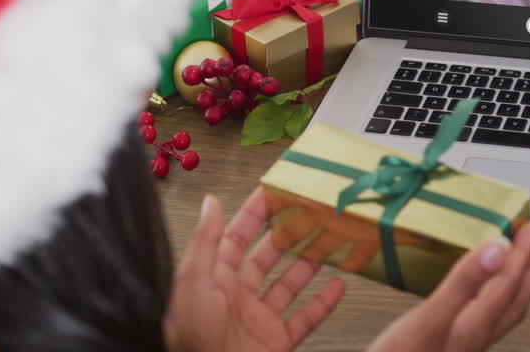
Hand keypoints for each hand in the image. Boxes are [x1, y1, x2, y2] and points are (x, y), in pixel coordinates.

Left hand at [165, 189, 345, 351]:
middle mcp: (237, 296)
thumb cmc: (190, 340)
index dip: (255, 213)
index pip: (236, 237)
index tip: (274, 192)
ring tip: (330, 242)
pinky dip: (324, 303)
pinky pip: (305, 319)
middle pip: (268, 257)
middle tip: (311, 213)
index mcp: (214, 279)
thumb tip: (211, 204)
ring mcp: (258, 319)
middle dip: (289, 234)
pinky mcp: (276, 341)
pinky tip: (338, 286)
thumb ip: (205, 242)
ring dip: (310, 263)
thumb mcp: (193, 283)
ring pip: (289, 284)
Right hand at [368, 222, 529, 351]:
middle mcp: (475, 338)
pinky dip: (495, 300)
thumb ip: (464, 283)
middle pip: (513, 299)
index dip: (520, 253)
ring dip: (519, 285)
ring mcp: (464, 346)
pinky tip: (483, 296)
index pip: (507, 283)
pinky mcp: (450, 349)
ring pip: (504, 312)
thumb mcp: (428, 319)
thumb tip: (498, 250)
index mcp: (474, 326)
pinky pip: (487, 318)